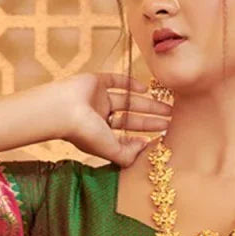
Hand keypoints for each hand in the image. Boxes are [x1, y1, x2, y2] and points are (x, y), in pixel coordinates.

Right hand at [56, 71, 171, 166]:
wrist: (62, 109)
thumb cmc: (84, 133)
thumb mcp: (110, 150)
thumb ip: (128, 154)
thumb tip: (145, 145)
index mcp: (100, 135)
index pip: (125, 136)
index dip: (142, 137)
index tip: (160, 137)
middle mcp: (99, 118)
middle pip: (131, 118)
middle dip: (151, 119)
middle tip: (172, 119)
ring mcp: (97, 99)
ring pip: (127, 101)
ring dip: (147, 103)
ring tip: (168, 106)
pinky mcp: (95, 82)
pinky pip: (115, 81)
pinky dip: (129, 83)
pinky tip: (144, 88)